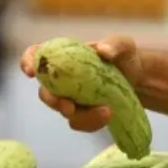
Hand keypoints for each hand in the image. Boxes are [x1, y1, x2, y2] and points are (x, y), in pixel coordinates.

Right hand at [20, 35, 142, 132]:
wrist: (139, 79)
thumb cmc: (125, 57)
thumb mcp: (124, 46)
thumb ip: (115, 44)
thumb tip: (103, 51)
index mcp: (64, 55)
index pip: (37, 55)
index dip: (28, 62)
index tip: (30, 72)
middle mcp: (62, 77)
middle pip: (45, 91)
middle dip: (53, 101)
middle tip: (69, 107)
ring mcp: (71, 97)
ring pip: (63, 111)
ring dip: (82, 116)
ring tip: (106, 111)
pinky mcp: (82, 113)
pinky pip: (78, 123)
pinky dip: (92, 123)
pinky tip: (109, 115)